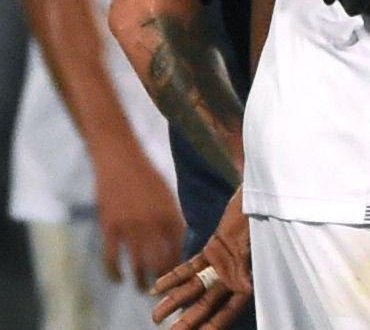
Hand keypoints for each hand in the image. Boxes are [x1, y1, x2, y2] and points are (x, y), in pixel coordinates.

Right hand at [92, 143, 183, 290]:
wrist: (119, 159)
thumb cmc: (145, 175)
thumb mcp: (167, 193)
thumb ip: (173, 216)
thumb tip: (181, 239)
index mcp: (170, 212)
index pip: (180, 246)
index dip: (180, 262)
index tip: (179, 272)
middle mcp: (153, 222)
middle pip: (161, 260)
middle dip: (163, 276)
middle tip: (162, 284)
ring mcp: (130, 226)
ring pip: (138, 264)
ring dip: (142, 280)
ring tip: (144, 288)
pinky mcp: (109, 227)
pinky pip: (112, 258)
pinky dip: (115, 273)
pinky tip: (119, 279)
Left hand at [151, 188, 251, 326]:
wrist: (262, 194)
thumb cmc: (266, 219)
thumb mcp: (261, 244)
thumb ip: (249, 267)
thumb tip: (244, 289)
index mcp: (249, 280)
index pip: (229, 310)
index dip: (214, 325)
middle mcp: (234, 277)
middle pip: (207, 304)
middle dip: (189, 320)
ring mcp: (222, 264)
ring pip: (195, 288)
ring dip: (175, 301)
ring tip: (156, 317)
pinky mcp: (214, 250)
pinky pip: (191, 267)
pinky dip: (174, 276)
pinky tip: (157, 288)